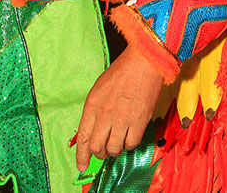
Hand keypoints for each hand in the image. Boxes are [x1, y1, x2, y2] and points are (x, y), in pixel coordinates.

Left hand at [75, 45, 162, 170]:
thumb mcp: (100, 87)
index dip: (81, 156)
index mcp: (93, 104)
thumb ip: (94, 110)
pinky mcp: (140, 120)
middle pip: (97, 147)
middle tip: (104, 151)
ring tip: (118, 143)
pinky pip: (131, 144)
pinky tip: (130, 136)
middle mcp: (105, 114)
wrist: (145, 60)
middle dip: (99, 154)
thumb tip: (93, 130)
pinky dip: (130, 144)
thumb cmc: (123, 70)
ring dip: (115, 151)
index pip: (83, 138)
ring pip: (114, 149)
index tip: (82, 166)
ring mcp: (123, 118)